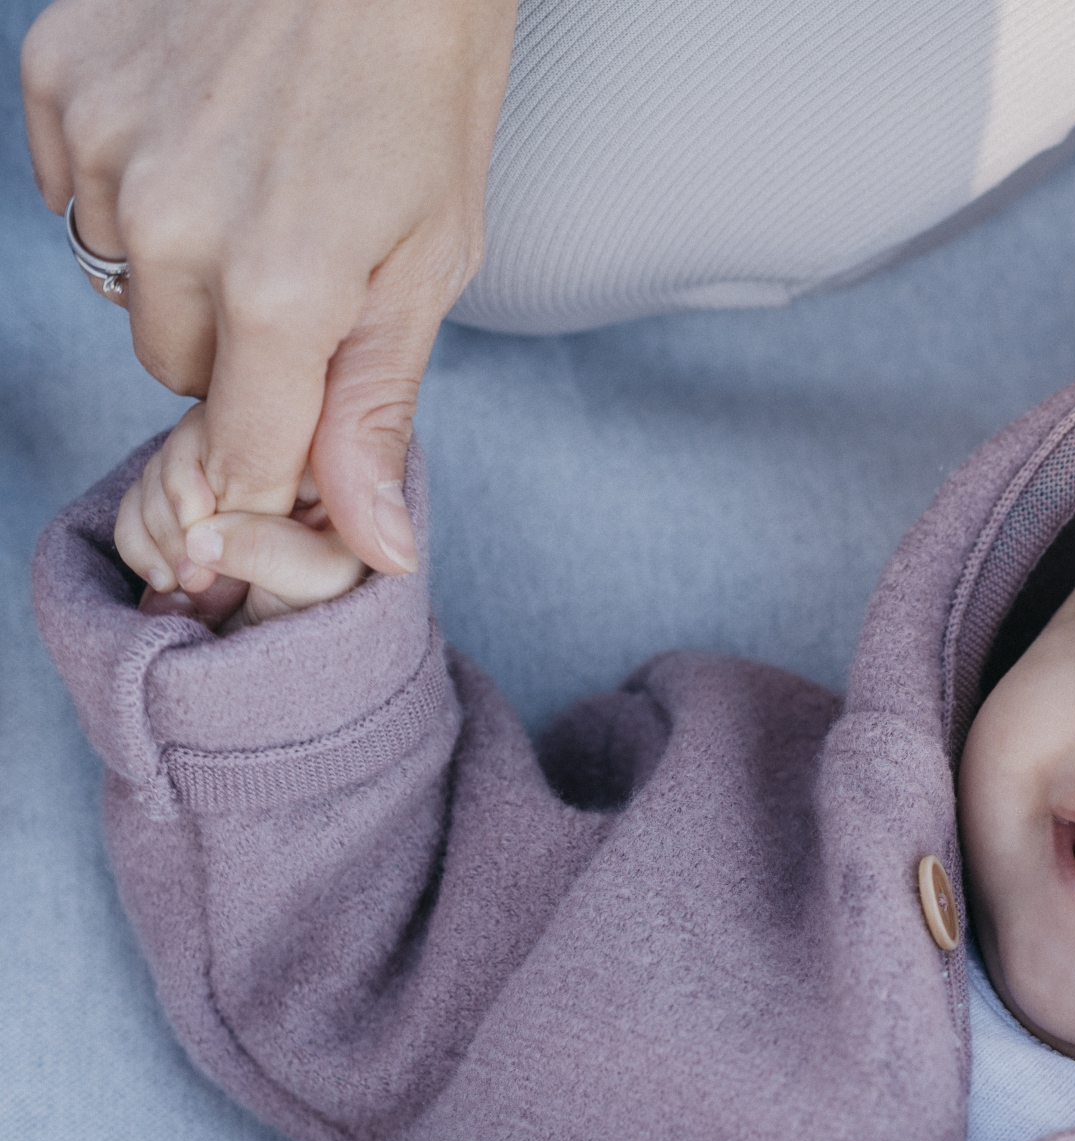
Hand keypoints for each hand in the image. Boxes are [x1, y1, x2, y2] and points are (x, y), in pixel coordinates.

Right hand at [23, 0, 513, 574]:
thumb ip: (377, 407)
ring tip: (259, 172)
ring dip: (181, 259)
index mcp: (279, 288)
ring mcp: (104, 147)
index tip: (299, 430)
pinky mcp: (58, 80)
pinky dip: (132, 179)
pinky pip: (76, 188)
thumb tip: (370, 543)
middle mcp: (170, 228)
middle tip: (305, 258)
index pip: (239, 456)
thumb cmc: (427, 80)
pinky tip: (203, 124)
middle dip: (236, 346)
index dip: (273, 456)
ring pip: (123, 280)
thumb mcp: (434, 258)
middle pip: (173, 370)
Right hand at [117, 404, 368, 630]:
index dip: (213, 462)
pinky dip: (136, 538)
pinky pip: (138, 498)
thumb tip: (201, 533)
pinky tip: (163, 580)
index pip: (253, 423)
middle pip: (195, 439)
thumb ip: (272, 550)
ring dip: (156, 528)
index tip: (199, 517)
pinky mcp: (185, 506)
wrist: (291, 646)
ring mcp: (222, 479)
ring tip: (187, 585)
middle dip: (178, 507)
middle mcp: (268, 455)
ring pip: (159, 469)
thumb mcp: (318, 580)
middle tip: (195, 575)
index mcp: (317, 455)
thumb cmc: (326, 610)